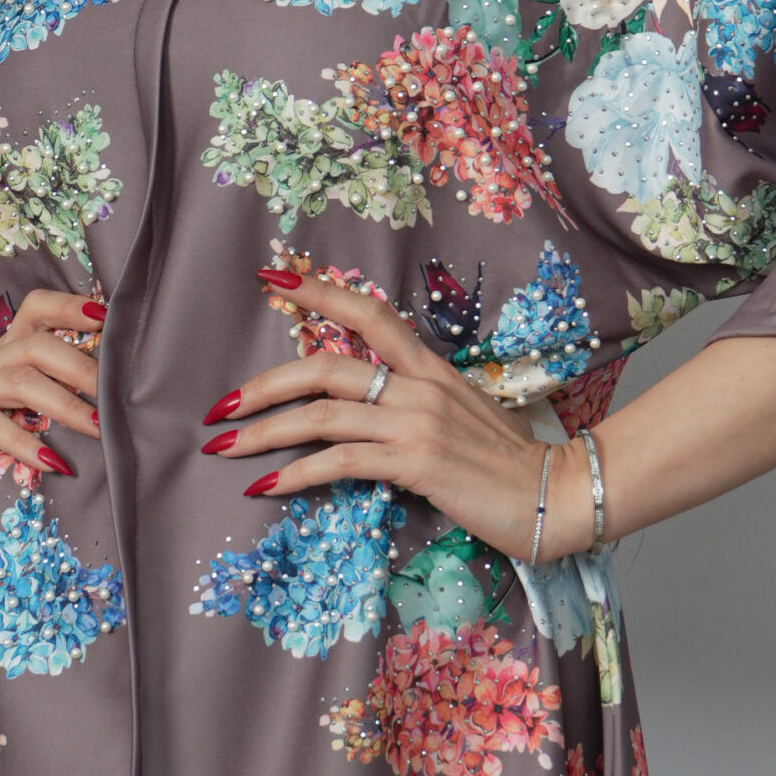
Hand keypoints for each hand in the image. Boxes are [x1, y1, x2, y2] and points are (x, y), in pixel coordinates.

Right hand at [0, 288, 104, 515]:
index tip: (112, 321)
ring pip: (18, 381)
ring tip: (99, 429)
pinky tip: (53, 463)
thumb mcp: (9, 419)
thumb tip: (111, 410)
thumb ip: (45, 407)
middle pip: (37, 344)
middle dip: (84, 368)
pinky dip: (25, 443)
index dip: (73, 307)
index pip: (35, 309)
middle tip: (119, 397)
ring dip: (65, 405)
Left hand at [199, 271, 596, 560]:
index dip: (319, 292)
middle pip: (325, 366)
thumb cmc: (506, 463)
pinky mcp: (416, 462)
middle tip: (220, 406)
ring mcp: (417, 422)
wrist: (555, 495)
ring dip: (263, 433)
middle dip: (264, 384)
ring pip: (321, 415)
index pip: (369, 313)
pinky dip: (295, 473)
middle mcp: (419, 386)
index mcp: (429, 368)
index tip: (274, 280)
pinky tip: (266, 485)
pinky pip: (340, 461)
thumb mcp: (458, 418)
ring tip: (224, 448)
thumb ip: (413, 405)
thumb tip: (362, 413)